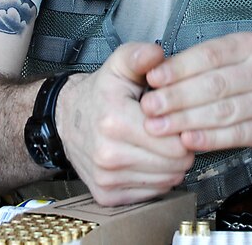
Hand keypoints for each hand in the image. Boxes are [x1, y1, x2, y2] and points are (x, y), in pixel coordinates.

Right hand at [57, 43, 193, 205]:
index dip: (184, 129)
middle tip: (171, 131)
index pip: (176, 142)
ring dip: (171, 164)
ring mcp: (106, 178)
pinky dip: (157, 178)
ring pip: (168, 180)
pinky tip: (147, 159)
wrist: (66, 119)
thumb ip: (140, 56)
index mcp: (115, 121)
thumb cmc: (100, 94)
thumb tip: (157, 55)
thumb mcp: (119, 65)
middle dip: (181, 147)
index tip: (176, 118)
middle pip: (175, 164)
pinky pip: (152, 193)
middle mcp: (108, 154)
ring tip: (159, 144)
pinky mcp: (106, 196)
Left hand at [140, 31, 251, 156]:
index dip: (179, 68)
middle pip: (214, 84)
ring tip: (159, 127)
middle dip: (177, 97)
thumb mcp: (230, 62)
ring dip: (186, 120)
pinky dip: (208, 138)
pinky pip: (235, 134)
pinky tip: (187, 141)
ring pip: (222, 110)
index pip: (209, 55)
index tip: (152, 79)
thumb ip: (197, 65)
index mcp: (249, 46)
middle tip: (149, 107)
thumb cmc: (249, 83)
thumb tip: (154, 70)